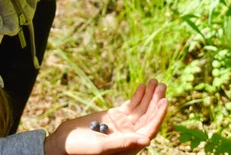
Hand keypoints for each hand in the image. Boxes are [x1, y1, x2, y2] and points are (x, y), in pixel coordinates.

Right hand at [45, 79, 167, 154]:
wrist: (65, 141)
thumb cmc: (81, 148)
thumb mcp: (102, 146)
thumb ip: (123, 142)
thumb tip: (146, 139)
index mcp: (130, 146)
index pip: (150, 129)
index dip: (158, 115)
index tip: (165, 101)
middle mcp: (130, 135)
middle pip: (148, 116)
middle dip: (156, 101)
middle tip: (162, 85)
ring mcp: (123, 124)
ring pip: (141, 108)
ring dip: (149, 95)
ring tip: (156, 81)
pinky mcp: (116, 116)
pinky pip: (131, 105)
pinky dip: (138, 95)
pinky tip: (143, 85)